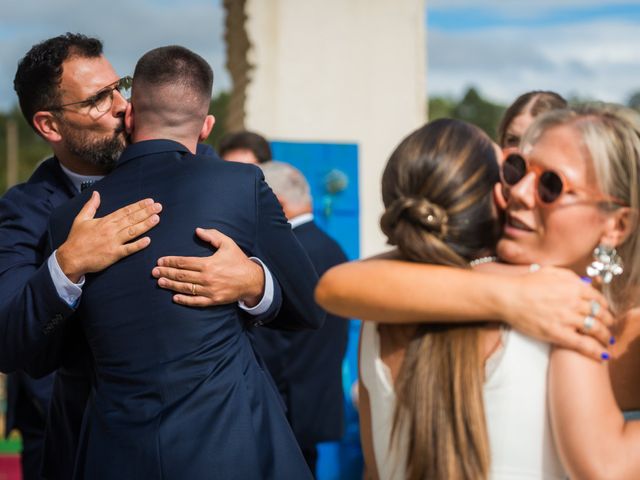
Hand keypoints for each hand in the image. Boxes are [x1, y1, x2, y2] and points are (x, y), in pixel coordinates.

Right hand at [57, 192, 160, 281]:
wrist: (70, 258)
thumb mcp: (81, 219)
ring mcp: (113, 242)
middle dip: (146, 212)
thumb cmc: (76, 239)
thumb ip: (90, 206)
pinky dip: (138, 245)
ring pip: (132, 231)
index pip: (125, 211)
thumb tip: (96, 194)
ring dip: (145, 225)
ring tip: (157, 218)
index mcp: (105, 221)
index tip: (149, 201)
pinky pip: (128, 249)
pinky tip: (148, 240)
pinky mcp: (114, 254)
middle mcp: (111, 230)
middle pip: (131, 219)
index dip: (138, 206)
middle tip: (158, 206)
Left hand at [152, 228, 264, 306]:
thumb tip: (197, 230)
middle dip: (166, 272)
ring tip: (160, 281)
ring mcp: (209, 290)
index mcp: (208, 263)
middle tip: (154, 271)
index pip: (184, 262)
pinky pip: (195, 301)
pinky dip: (184, 300)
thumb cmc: (238, 260)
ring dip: (171, 285)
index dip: (170, 261)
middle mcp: (207, 278)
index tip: (160, 260)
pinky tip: (174, 297)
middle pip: (181, 275)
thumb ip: (213, 235)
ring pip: (185, 288)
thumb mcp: (228, 243)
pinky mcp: (213, 300)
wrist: (252, 280)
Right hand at [498, 266, 614, 360]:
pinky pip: (582, 344)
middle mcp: (573, 301)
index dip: (604, 306)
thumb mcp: (549, 271)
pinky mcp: (557, 333)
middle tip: (608, 326)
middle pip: (600, 314)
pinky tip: (602, 355)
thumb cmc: (525, 284)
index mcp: (573, 286)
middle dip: (607, 321)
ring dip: (604, 336)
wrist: (507, 297)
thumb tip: (585, 284)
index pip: (598, 298)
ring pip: (595, 329)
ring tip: (606, 340)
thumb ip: (570, 276)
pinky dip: (595, 351)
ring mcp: (566, 318)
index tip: (604, 311)